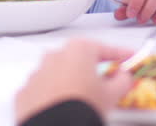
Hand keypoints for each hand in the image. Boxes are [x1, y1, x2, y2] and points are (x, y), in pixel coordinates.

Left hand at [15, 39, 134, 122]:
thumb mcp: (112, 94)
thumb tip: (124, 77)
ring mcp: (37, 74)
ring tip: (82, 98)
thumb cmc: (84, 106)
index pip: (105, 49)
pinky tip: (63, 107)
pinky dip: (53, 95)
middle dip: (91, 68)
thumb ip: (122, 80)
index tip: (129, 58)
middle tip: (104, 81)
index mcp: (78, 50)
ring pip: (59, 73)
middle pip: (78, 59)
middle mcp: (55, 56)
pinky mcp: (25, 92)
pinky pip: (43, 90)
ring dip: (70, 82)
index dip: (120, 54)